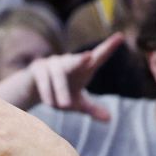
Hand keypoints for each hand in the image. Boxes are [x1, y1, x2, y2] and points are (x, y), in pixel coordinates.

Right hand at [0, 36, 121, 119]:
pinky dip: (47, 91)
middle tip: (88, 57)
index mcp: (83, 68)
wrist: (34, 90)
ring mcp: (52, 63)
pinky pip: (43, 78)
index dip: (109, 47)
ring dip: (61, 90)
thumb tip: (110, 119)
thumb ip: (92, 109)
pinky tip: (49, 103)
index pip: (98, 56)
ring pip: (58, 74)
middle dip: (81, 58)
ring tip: (64, 106)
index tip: (121, 37)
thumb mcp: (77, 103)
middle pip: (76, 61)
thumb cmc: (60, 94)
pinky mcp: (37, 68)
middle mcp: (69, 61)